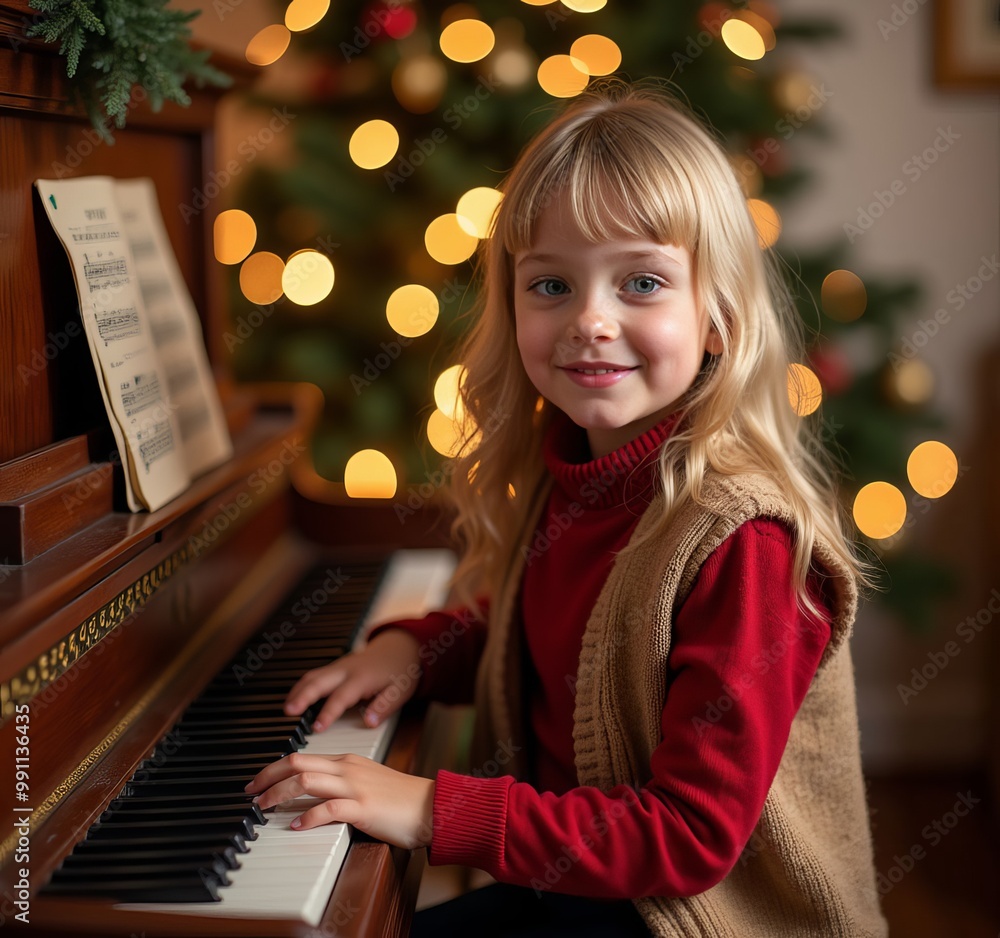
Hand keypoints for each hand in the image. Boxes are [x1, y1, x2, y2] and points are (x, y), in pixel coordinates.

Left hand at [245, 752, 433, 849]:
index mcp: (347, 761)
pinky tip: (297, 825)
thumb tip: (314, 792)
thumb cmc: (401, 799)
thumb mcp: (367, 781)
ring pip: (306, 781)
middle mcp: (347, 769)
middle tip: (250, 792)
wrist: (431, 806)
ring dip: (278, 794)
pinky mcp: (363, 807)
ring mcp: (355, 787)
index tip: (258, 782)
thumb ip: (342, 782)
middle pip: (297, 763)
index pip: (302, 757)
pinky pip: (329, 808)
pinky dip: (308, 816)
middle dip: (267, 776)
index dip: (274, 768)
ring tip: (263, 807)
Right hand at [284, 629, 421, 730]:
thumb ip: (384, 707)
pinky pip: (314, 675)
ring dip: (298, 691)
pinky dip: (302, 686)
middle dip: (302, 696)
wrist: (400, 647)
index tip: (316, 728)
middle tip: (288, 712)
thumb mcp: (400, 691)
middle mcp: (346, 670)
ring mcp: (339, 667)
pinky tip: (294, 699)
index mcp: (362, 678)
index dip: (328, 713)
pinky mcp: (335, 667)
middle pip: (319, 681)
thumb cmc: (400, 670)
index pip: (341, 697)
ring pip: (313, 676)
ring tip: (286, 709)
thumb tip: (368, 722)